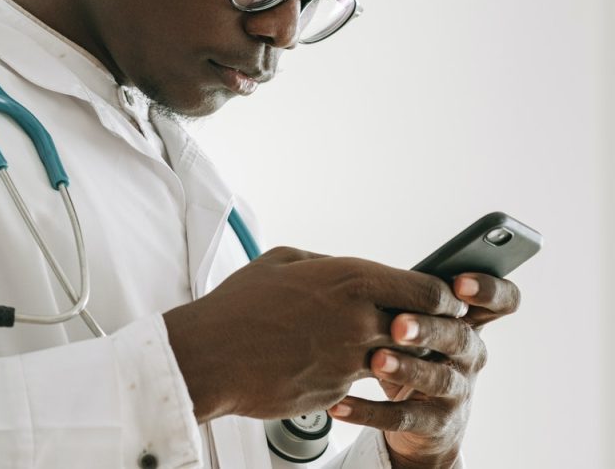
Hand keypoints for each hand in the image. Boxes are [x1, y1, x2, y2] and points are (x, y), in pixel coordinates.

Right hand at [162, 247, 469, 422]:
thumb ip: (326, 262)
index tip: (441, 301)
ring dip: (395, 356)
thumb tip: (346, 267)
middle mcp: (359, 318)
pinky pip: (361, 382)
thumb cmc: (238, 305)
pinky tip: (331, 366)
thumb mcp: (283, 261)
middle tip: (423, 330)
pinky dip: (355, 375)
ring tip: (376, 349)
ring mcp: (350, 359)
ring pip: (398, 360)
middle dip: (428, 331)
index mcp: (350, 278)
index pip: (427, 290)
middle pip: (424, 329)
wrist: (209, 356)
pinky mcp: (337, 390)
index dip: (442, 298)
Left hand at [327, 273, 521, 468]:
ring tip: (375, 361)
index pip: (501, 301)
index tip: (459, 284)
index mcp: (468, 321)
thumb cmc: (413, 350)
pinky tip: (340, 404)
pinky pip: (403, 417)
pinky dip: (369, 411)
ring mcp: (457, 391)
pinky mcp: (436, 423)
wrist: (420, 418)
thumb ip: (407, 296)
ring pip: (437, 378)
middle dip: (429, 328)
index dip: (488, 290)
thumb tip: (362, 267)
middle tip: (397, 325)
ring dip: (405, 369)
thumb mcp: (417, 322)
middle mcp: (470, 354)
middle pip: (460, 336)